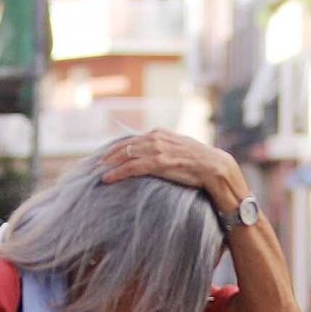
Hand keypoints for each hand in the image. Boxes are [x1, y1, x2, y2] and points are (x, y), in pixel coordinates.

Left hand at [99, 131, 244, 207]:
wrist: (214, 166)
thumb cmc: (200, 161)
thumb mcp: (179, 148)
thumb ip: (165, 148)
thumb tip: (156, 156)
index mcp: (160, 133)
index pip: (132, 139)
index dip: (117, 148)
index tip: (106, 156)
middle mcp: (156, 138)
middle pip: (125, 146)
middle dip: (108, 155)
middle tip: (95, 164)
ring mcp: (157, 149)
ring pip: (125, 155)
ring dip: (109, 164)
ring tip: (99, 172)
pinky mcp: (159, 162)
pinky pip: (132, 167)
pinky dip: (117, 172)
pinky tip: (108, 178)